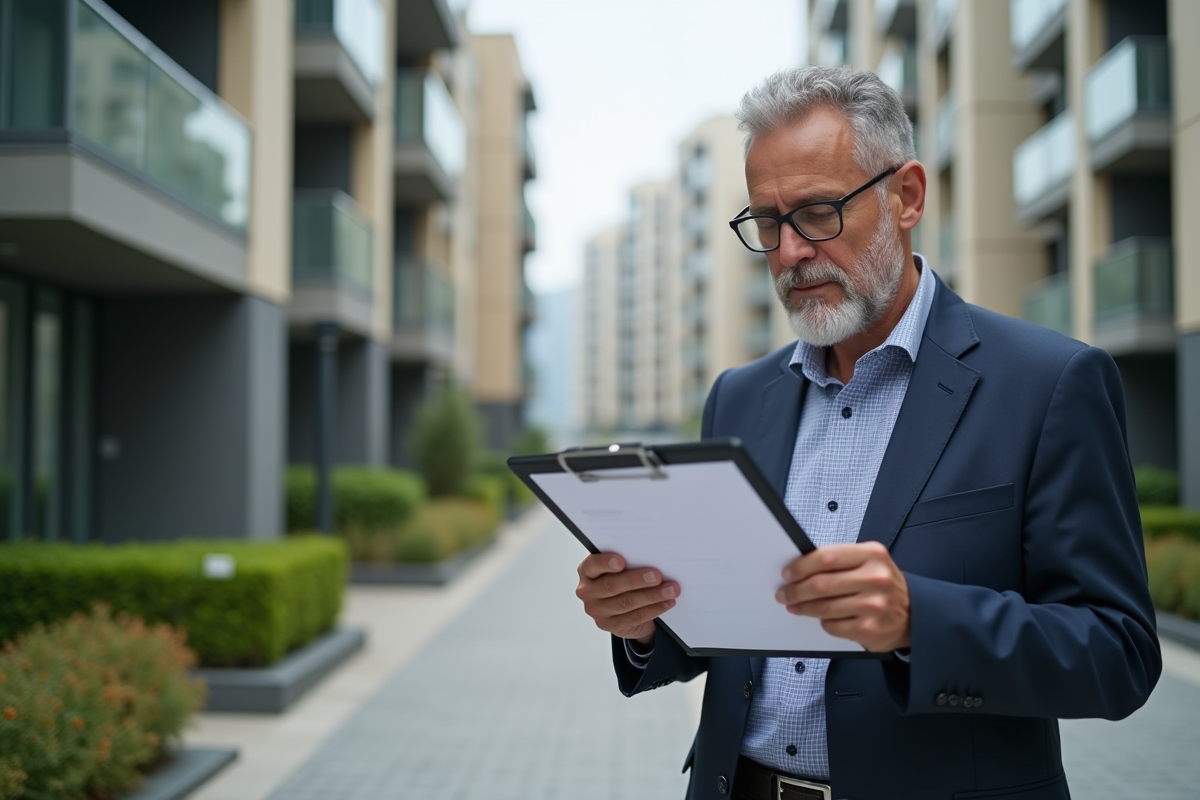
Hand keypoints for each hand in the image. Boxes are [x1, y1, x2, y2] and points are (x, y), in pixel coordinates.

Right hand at [576, 553, 678, 646]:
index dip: (605, 563)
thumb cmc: (621, 578)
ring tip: (670, 590)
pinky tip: (666, 603)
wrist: (620, 607)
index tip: (622, 562)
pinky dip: (653, 609)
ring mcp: (596, 610)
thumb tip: (651, 556)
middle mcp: (587, 591)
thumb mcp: (619, 568)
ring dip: (651, 596)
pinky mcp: (609, 625)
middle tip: (657, 576)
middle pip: (612, 585)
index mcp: (587, 571)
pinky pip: (634, 617)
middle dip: (637, 580)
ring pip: (625, 603)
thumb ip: (628, 562)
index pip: (592, 565)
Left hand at [776, 542, 910, 651]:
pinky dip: (822, 622)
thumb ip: (839, 561)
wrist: (914, 614)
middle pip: (821, 583)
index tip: (788, 573)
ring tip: (795, 605)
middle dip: (796, 589)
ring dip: (803, 607)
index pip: (826, 557)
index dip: (801, 566)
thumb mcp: (869, 562)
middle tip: (784, 593)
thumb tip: (800, 568)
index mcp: (873, 555)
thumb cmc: (883, 585)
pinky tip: (821, 618)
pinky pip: (832, 626)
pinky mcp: (870, 629)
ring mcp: (874, 605)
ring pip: (823, 607)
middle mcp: (876, 578)